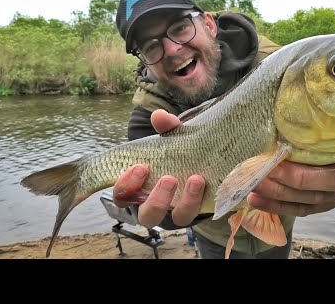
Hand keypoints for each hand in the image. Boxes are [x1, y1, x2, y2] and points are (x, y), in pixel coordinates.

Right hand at [113, 110, 205, 227]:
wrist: (207, 157)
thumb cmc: (177, 151)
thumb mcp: (171, 138)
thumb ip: (166, 128)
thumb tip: (159, 116)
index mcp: (139, 189)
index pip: (122, 196)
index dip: (126, 186)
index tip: (140, 167)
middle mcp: (157, 205)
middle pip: (148, 216)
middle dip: (157, 200)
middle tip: (168, 178)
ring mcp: (180, 210)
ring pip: (179, 218)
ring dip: (187, 201)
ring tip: (196, 178)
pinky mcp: (202, 208)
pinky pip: (203, 211)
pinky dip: (207, 198)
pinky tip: (211, 182)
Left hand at [246, 131, 334, 216]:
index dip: (308, 174)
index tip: (282, 159)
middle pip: (313, 192)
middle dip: (285, 184)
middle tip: (262, 171)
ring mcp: (329, 197)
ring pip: (301, 202)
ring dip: (275, 196)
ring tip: (252, 187)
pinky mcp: (316, 202)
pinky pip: (295, 208)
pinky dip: (274, 205)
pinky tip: (255, 200)